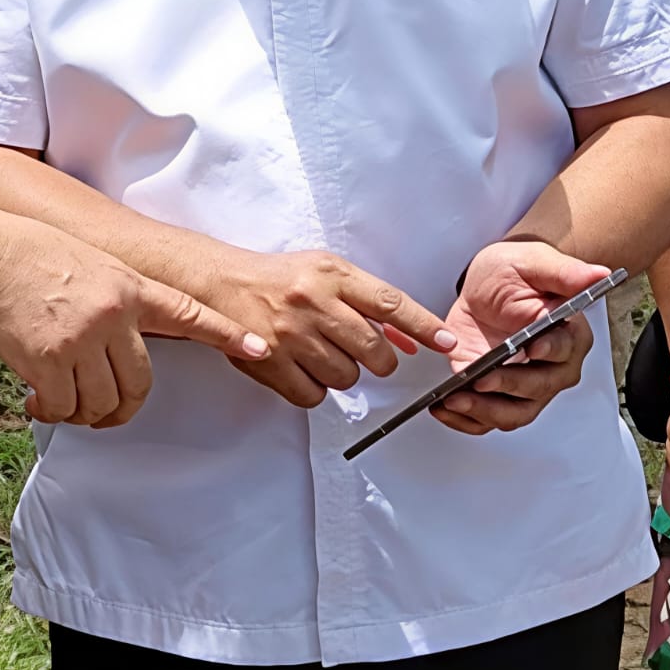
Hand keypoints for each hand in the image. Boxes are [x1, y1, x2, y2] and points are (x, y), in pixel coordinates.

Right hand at [0, 221, 270, 428]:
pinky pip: (64, 407)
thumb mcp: (96, 267)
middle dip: (121, 408)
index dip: (227, 334)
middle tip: (102, 414)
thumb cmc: (37, 258)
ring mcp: (83, 338)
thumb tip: (120, 352)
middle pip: (139, 385)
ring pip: (101, 403)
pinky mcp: (50, 360)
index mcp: (131, 289)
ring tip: (63, 405)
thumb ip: (119, 303)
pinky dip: (52, 413)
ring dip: (83, 414)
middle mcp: (115, 315)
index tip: (260, 349)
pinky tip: (36, 402)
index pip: (190, 314)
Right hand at [202, 248, 458, 406]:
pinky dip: (313, 390)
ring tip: (319, 352)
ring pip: (346, 378)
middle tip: (361, 352)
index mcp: (332, 274)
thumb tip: (409, 340)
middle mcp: (314, 303)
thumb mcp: (324, 273)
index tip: (448, 343)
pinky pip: (314, 396)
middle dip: (376, 360)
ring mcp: (292, 335)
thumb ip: (366, 303)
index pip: (391, 303)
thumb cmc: (277, 278)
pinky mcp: (271, 362)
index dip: (424, 326)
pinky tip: (302, 368)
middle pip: (374, 352)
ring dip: (340, 373)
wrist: (220, 283)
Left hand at [432, 240, 604, 435]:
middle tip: (481, 378)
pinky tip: (445, 409)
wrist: (489, 285)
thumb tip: (596, 274)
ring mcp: (525, 384)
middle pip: (538, 387)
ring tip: (455, 400)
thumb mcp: (533, 262)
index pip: (563, 349)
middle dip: (508, 384)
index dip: (548, 350)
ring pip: (515, 412)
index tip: (531, 347)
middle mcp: (553, 367)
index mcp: (568, 336)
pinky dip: (467, 420)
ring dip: (485, 410)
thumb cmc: (515, 273)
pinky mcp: (498, 392)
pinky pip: (488, 418)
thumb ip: (563, 272)